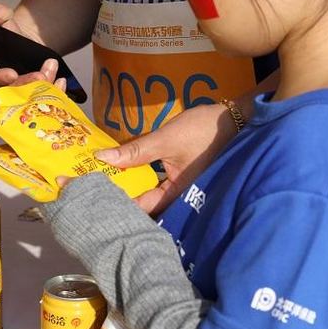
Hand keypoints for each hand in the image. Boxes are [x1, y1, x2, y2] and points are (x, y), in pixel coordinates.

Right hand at [0, 1, 65, 91]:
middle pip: (10, 90)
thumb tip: (1, 14)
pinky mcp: (30, 89)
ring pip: (27, 95)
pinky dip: (52, 89)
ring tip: (51, 70)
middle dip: (26, 84)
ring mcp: (15, 87)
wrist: (21, 36)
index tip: (12, 74)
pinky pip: (40, 95)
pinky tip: (60, 81)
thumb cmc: (2, 27)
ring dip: (41, 85)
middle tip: (40, 76)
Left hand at [94, 103, 237, 215]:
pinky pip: (156, 185)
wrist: (234, 120)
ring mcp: (180, 189)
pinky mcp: (180, 179)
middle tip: (93, 190)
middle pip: (144, 206)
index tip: (93, 196)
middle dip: (121, 198)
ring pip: (149, 195)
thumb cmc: (203, 131)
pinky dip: (141, 180)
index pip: (142, 208)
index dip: (117, 204)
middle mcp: (179, 198)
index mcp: (177, 195)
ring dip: (131, 188)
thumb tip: (102, 157)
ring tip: (105, 182)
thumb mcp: (166, 140)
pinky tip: (126, 174)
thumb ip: (135, 151)